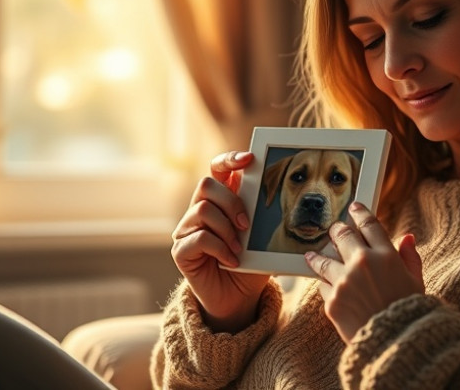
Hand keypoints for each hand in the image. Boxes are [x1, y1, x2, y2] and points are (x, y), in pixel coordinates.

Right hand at [172, 151, 269, 332]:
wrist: (237, 299)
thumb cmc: (249, 265)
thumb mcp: (260, 238)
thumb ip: (260, 216)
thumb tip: (278, 193)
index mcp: (220, 201)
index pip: (217, 169)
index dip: (229, 159)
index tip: (249, 159)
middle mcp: (199, 210)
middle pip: (207, 184)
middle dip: (231, 202)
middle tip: (246, 225)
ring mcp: (186, 229)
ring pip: (203, 209)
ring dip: (227, 229)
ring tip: (239, 248)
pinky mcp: (181, 250)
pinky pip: (199, 237)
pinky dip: (220, 249)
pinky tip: (231, 261)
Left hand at [305, 202, 424, 342]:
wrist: (396, 348)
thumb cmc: (410, 314)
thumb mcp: (417, 283)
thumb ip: (410, 257)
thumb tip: (407, 237)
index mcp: (387, 256)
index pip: (369, 224)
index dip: (359, 213)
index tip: (354, 208)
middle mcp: (363, 264)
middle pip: (341, 234)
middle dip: (337, 230)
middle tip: (334, 230)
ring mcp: (344, 282)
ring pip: (323, 258)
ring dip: (318, 254)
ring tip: (313, 254)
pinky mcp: (331, 301)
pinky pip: (322, 284)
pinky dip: (324, 282)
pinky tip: (325, 282)